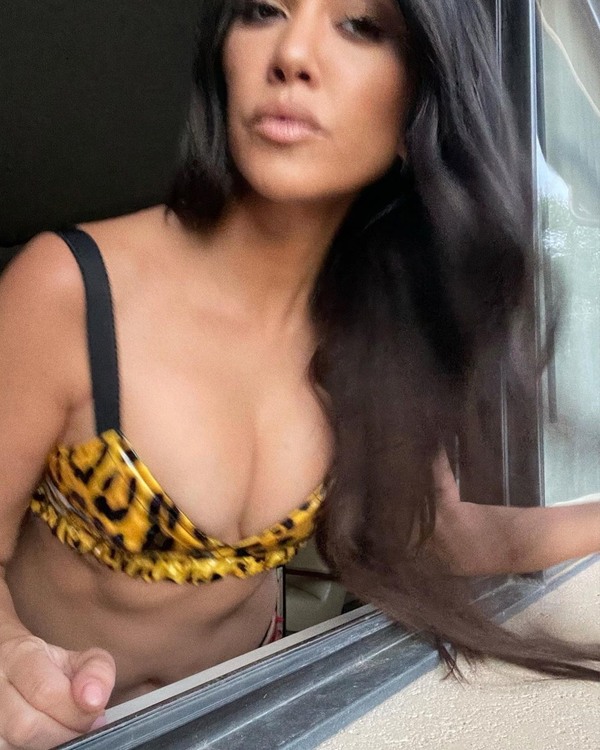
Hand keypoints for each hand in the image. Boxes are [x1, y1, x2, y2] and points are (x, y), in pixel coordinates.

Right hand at [0, 634, 114, 749]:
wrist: (13, 669)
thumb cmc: (48, 666)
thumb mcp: (77, 659)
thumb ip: (97, 671)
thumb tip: (94, 700)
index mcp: (18, 656)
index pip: (45, 691)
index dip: (75, 709)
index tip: (94, 711)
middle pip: (27, 726)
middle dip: (63, 732)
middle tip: (81, 726)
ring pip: (16, 745)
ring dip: (51, 744)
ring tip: (64, 730)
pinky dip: (36, 749)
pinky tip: (47, 738)